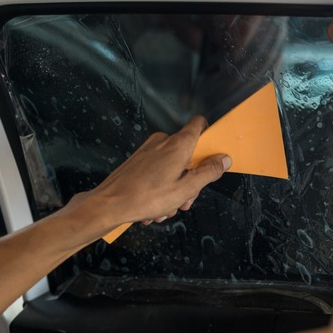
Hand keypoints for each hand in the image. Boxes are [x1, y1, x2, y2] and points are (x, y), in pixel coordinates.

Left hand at [85, 116, 230, 225]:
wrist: (108, 204)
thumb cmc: (145, 197)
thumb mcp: (186, 189)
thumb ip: (209, 172)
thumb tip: (224, 159)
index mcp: (179, 144)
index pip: (199, 124)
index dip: (209, 138)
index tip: (212, 156)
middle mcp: (164, 141)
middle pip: (188, 153)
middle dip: (191, 177)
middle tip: (185, 199)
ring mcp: (150, 149)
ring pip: (173, 164)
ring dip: (175, 187)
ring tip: (166, 207)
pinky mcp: (139, 159)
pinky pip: (159, 169)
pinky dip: (161, 186)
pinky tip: (155, 205)